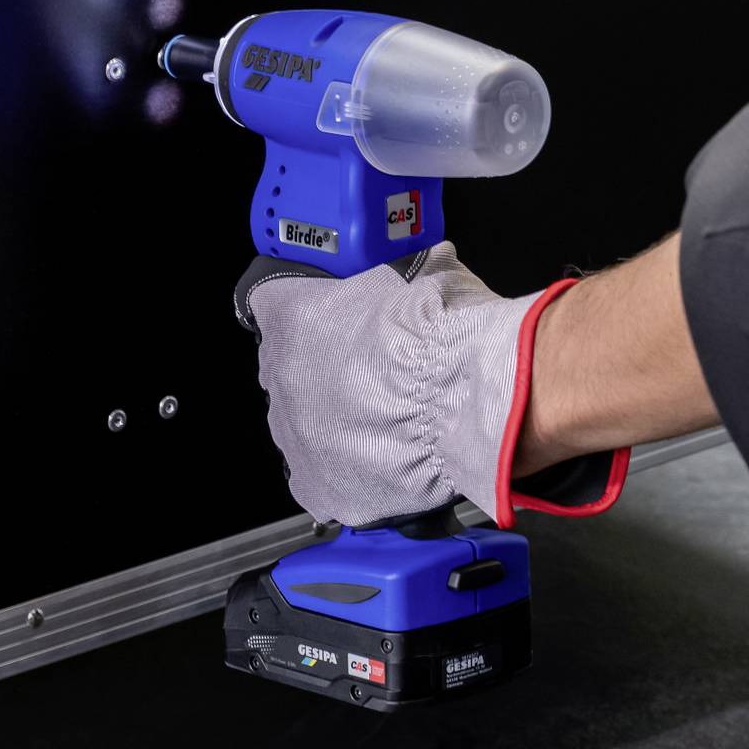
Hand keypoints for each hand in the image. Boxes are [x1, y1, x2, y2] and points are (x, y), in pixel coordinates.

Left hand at [236, 245, 627, 526]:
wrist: (474, 398)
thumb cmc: (450, 335)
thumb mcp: (429, 274)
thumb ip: (409, 270)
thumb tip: (426, 261)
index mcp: (294, 316)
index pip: (274, 306)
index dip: (308, 311)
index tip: (333, 317)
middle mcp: (284, 378)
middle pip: (288, 371)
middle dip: (322, 370)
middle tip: (369, 372)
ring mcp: (297, 437)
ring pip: (301, 426)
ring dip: (331, 421)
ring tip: (381, 419)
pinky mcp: (321, 487)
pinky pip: (318, 481)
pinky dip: (343, 473)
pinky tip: (376, 459)